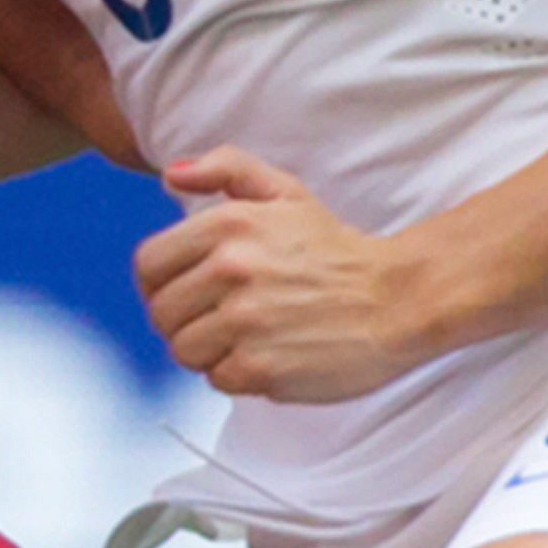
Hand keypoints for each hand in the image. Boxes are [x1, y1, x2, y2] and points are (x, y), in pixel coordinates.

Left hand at [133, 147, 439, 402]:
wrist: (398, 298)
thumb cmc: (337, 251)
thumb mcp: (286, 192)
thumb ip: (227, 169)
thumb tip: (172, 175)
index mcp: (228, 224)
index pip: (148, 265)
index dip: (161, 284)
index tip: (185, 292)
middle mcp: (231, 270)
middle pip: (162, 313)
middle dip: (186, 320)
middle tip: (222, 319)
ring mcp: (244, 321)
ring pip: (183, 349)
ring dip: (209, 350)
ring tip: (248, 337)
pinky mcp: (260, 368)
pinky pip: (216, 379)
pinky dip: (237, 374)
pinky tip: (268, 355)